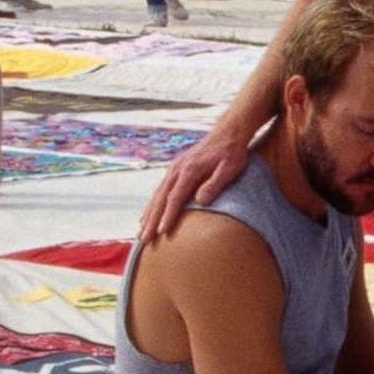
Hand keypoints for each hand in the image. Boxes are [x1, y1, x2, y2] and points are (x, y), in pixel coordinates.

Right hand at [140, 117, 256, 242]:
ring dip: (148, 215)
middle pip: (160, 199)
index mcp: (189, 170)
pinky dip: (152, 205)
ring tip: (141, 233)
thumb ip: (215, 184)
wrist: (227, 133)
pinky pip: (160, 190)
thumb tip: (201, 202)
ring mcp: (174, 169)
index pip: (175, 198)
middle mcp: (177, 170)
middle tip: (143, 240)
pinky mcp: (175, 170)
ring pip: (157, 195)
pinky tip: (148, 216)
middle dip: (151, 221)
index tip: (161, 233)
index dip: (168, 216)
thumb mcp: (230, 168)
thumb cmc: (232, 152)